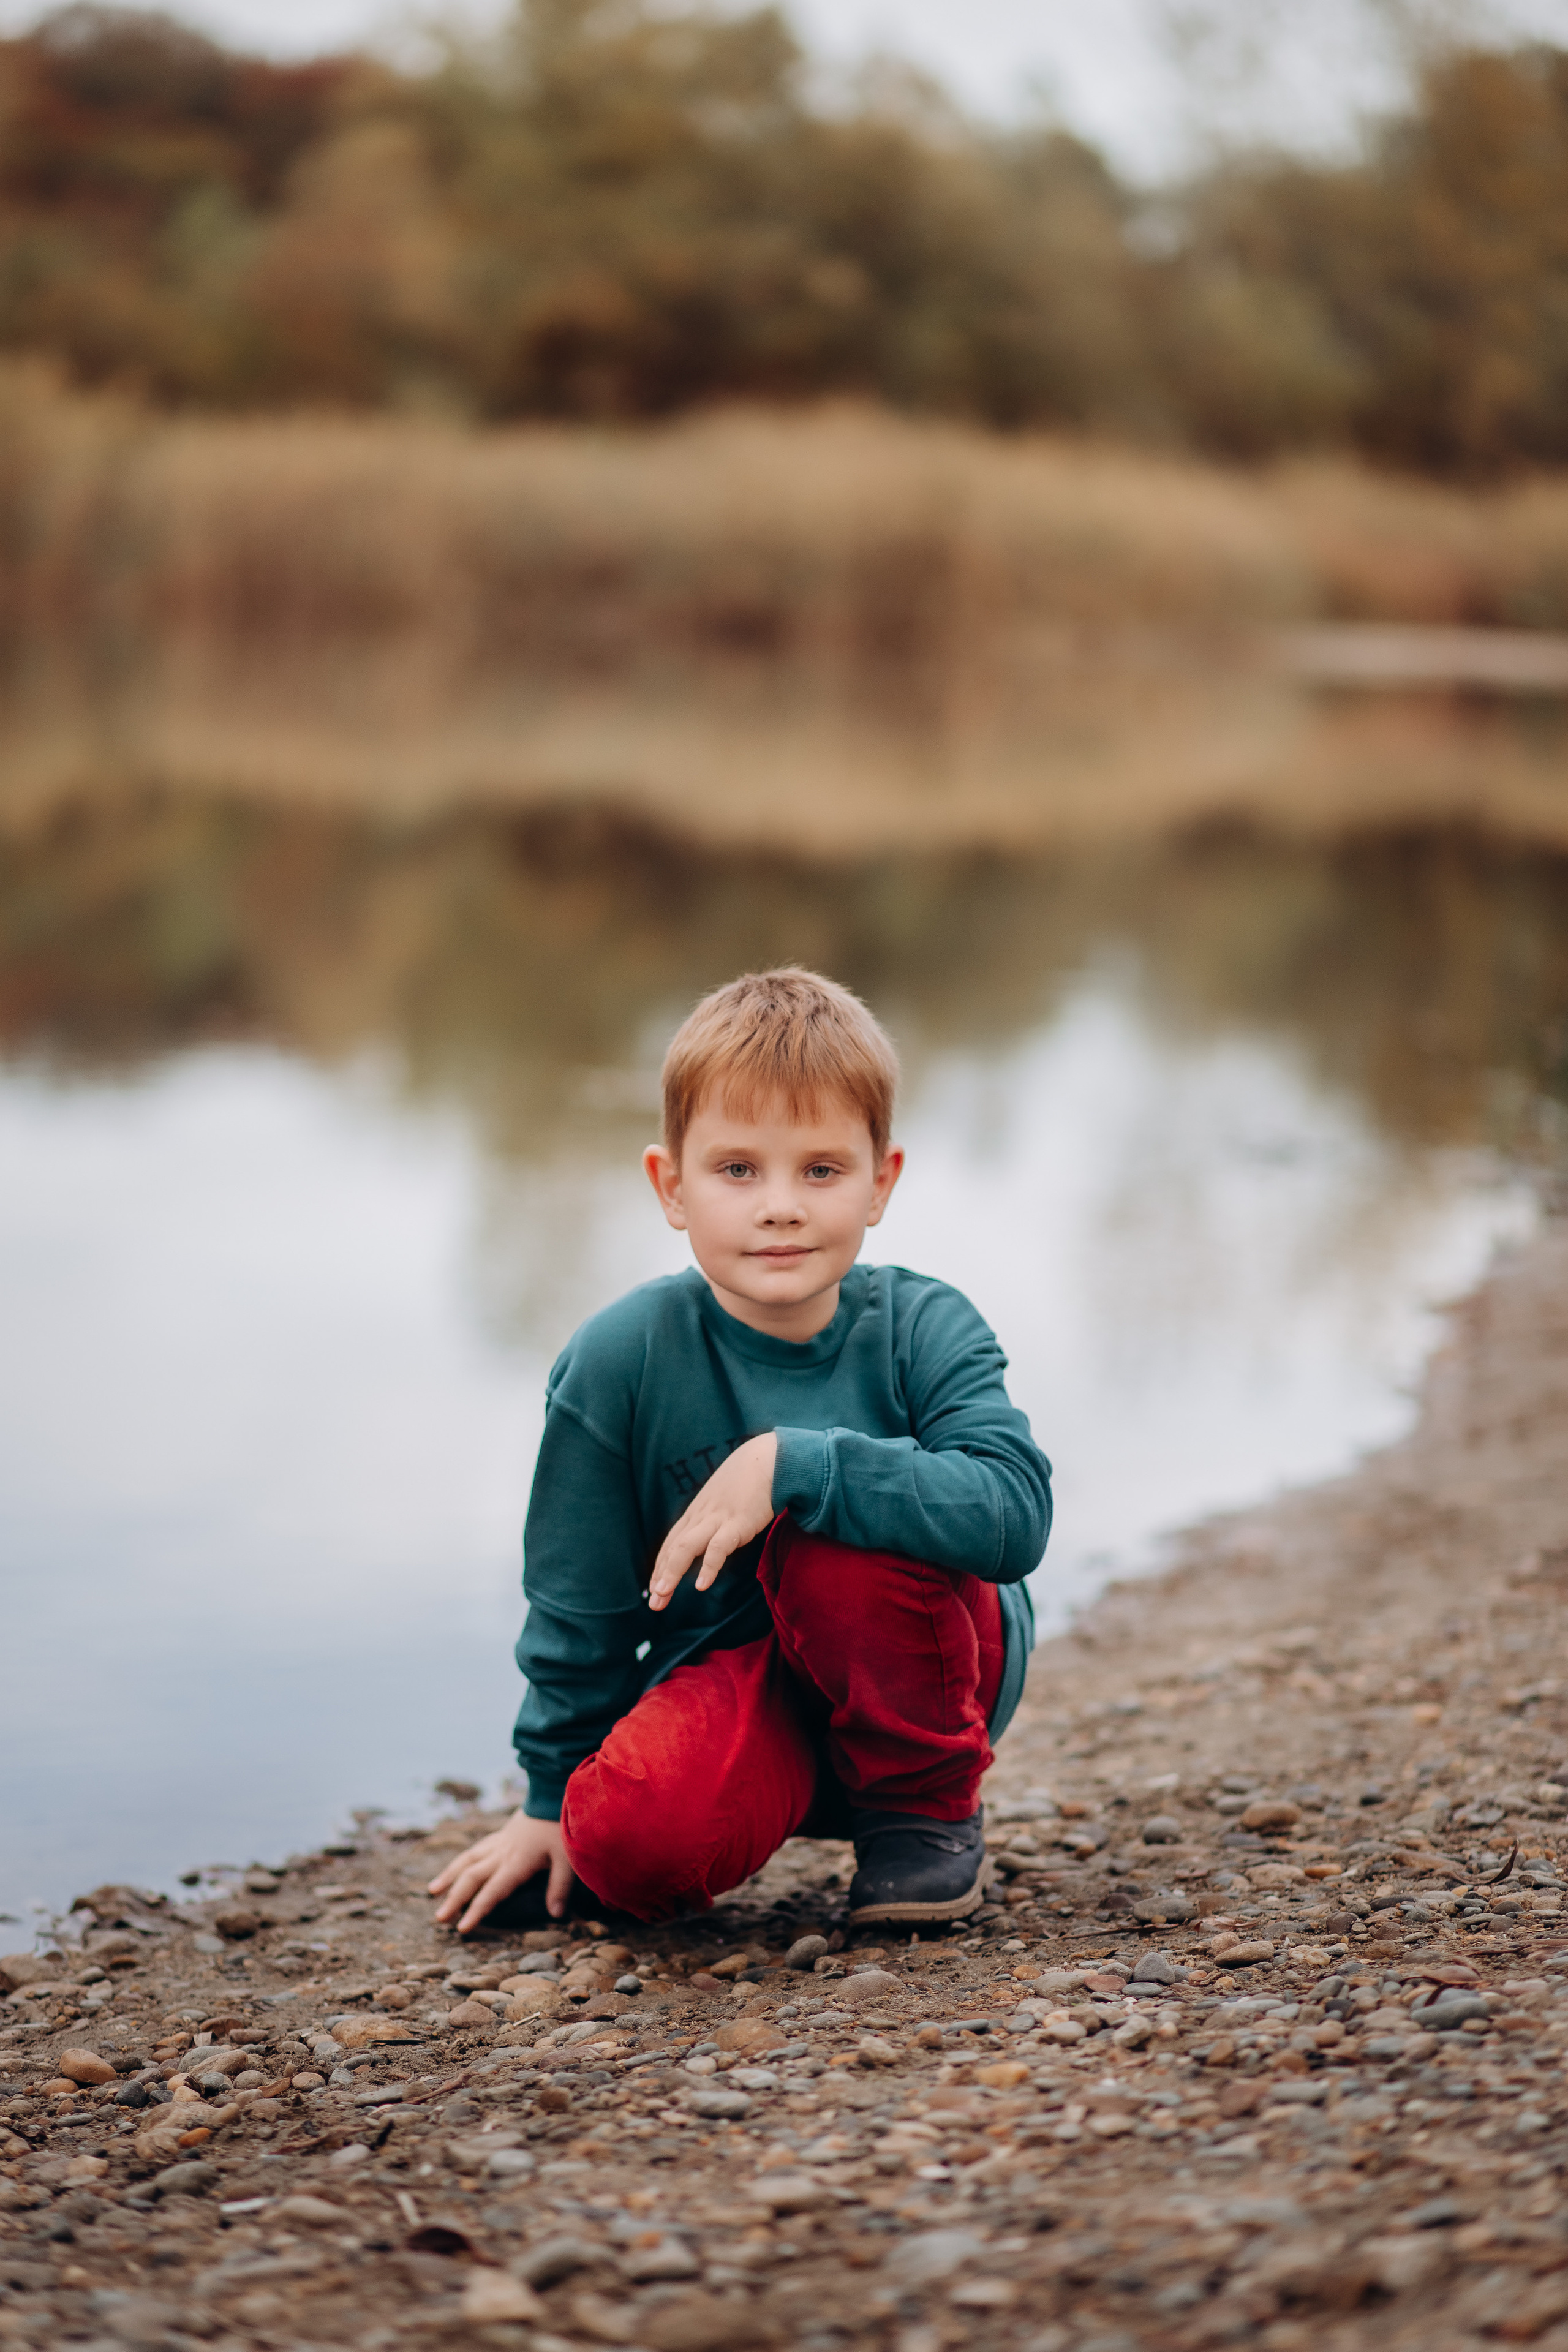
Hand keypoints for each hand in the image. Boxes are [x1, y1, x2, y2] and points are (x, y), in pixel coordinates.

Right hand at [428, 1810, 571, 1933]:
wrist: (553, 1793)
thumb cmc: (561, 1828)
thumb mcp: (567, 1859)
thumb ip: (560, 1886)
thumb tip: (556, 1914)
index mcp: (516, 1863)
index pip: (492, 1891)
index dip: (476, 1910)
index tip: (462, 1929)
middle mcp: (502, 1854)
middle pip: (471, 1877)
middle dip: (454, 1898)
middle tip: (439, 1918)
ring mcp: (498, 1843)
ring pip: (467, 1860)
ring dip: (449, 1876)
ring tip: (433, 1891)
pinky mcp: (500, 1835)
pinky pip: (475, 1849)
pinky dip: (461, 1860)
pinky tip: (455, 1868)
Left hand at [648, 1431, 777, 1611]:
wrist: (768, 1460)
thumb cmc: (747, 1482)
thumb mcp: (723, 1502)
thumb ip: (713, 1520)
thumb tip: (710, 1538)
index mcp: (696, 1514)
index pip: (671, 1544)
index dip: (661, 1567)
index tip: (654, 1590)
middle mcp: (700, 1517)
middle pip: (672, 1549)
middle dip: (661, 1576)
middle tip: (654, 1602)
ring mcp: (716, 1519)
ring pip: (685, 1547)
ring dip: (671, 1572)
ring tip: (662, 1594)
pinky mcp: (737, 1523)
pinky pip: (718, 1547)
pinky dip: (708, 1567)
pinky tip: (702, 1585)